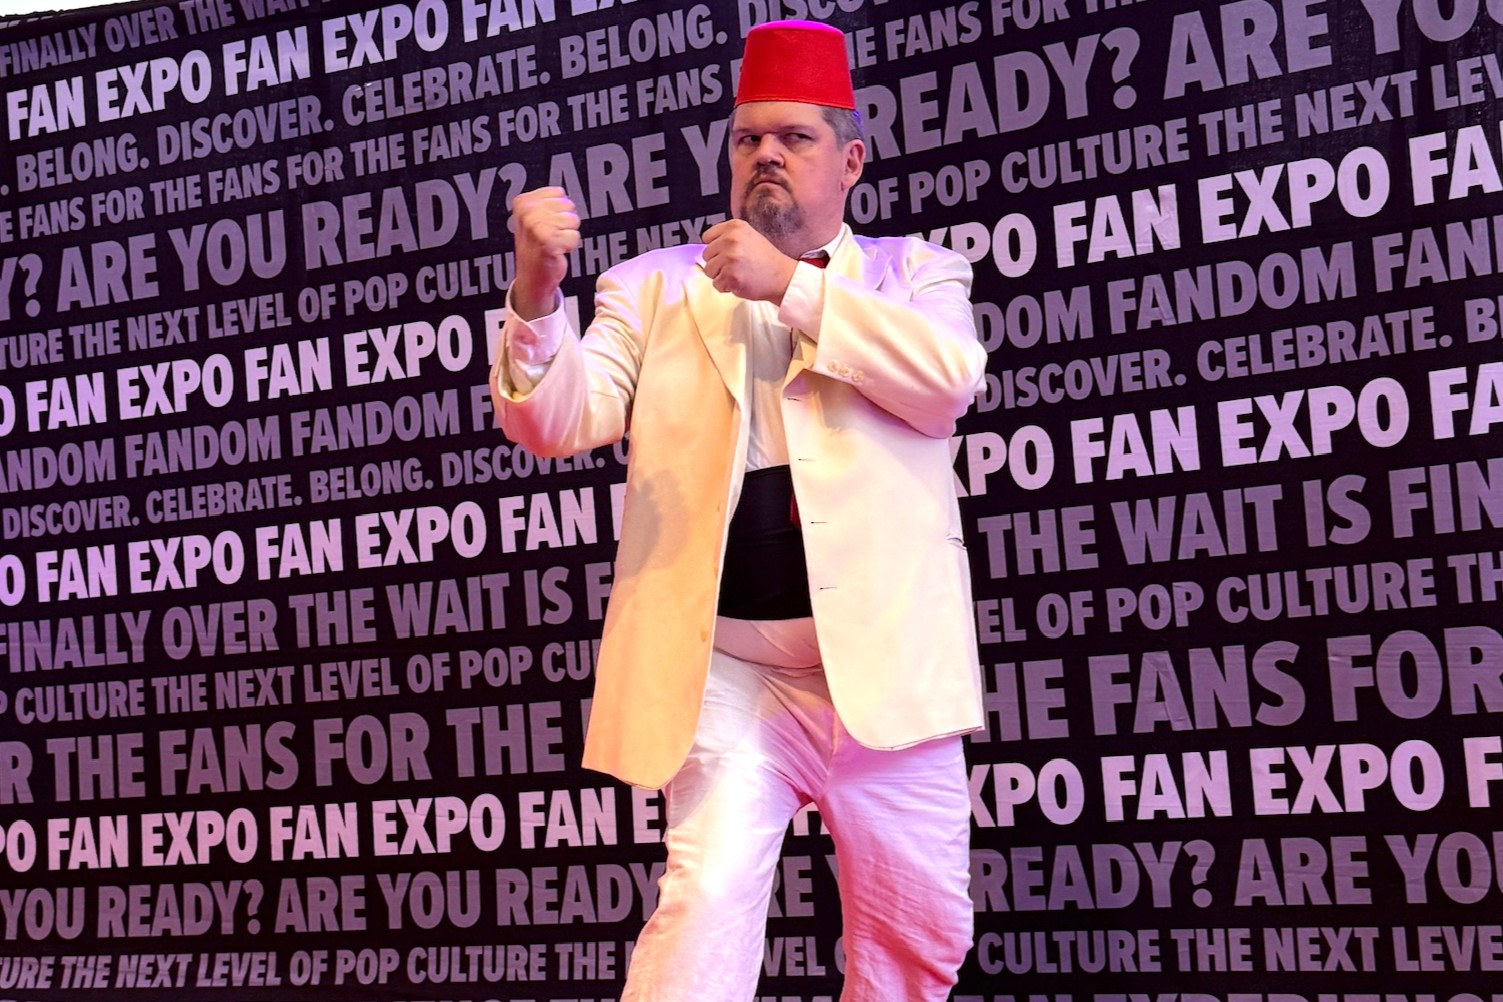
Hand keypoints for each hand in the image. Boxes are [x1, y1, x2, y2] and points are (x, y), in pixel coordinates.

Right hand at [509, 186, 580, 318]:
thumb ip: (547, 202)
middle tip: (551, 235)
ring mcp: (536, 227)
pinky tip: (557, 251)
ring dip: (568, 234)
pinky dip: (570, 246)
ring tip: (554, 243)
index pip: (559, 193)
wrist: (532, 278)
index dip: (558, 210)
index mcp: (523, 202)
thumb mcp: (534, 218)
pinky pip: (575, 236)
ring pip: (573, 220)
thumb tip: (563, 194)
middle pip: (568, 205)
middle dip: (565, 222)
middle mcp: (527, 212)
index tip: (546, 223)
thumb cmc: (536, 248)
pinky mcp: (548, 242)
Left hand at [700, 219, 797, 303]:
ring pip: (709, 270)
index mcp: (734, 226)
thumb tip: (707, 246)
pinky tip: (740, 281)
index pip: (707, 237)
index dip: (716, 248)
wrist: (781, 276)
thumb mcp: (748, 236)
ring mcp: (730, 258)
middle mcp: (730, 239)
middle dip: (718, 262)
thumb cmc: (765, 259)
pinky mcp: (730, 276)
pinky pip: (716, 284)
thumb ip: (727, 237)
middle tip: (736, 265)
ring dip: (721, 275)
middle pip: (706, 255)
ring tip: (738, 273)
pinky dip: (726, 286)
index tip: (727, 252)